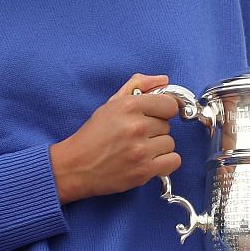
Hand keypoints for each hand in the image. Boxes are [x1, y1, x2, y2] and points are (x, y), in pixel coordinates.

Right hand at [49, 74, 183, 203]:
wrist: (75, 166)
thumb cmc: (93, 135)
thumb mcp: (111, 104)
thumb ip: (138, 86)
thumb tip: (164, 80)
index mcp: (129, 105)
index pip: (169, 104)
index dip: (162, 111)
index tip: (153, 117)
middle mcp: (137, 126)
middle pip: (167, 126)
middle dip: (154, 131)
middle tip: (134, 136)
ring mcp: (141, 150)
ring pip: (170, 143)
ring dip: (157, 148)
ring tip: (137, 150)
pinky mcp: (144, 170)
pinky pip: (174, 161)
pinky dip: (164, 163)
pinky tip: (147, 161)